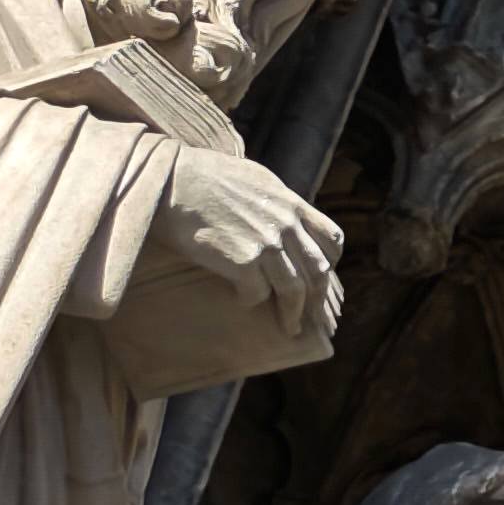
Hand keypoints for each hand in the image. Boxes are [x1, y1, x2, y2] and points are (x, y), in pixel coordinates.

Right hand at [167, 140, 346, 345]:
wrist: (172, 180)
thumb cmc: (205, 176)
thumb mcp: (255, 179)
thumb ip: (277, 203)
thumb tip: (286, 220)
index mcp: (291, 203)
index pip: (331, 239)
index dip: (330, 263)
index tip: (323, 278)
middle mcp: (286, 224)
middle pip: (318, 271)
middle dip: (318, 300)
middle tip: (314, 319)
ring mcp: (267, 244)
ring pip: (294, 290)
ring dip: (292, 314)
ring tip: (289, 328)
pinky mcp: (243, 262)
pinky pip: (257, 294)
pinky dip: (251, 301)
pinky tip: (240, 298)